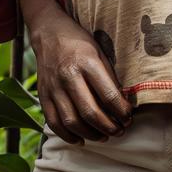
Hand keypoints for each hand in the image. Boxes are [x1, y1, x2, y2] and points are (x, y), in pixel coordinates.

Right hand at [30, 12, 131, 143]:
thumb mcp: (100, 52)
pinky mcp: (43, 95)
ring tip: (104, 136)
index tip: (129, 117)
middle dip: (109, 127)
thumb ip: (109, 78)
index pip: (109, 96)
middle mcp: (68, 76)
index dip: (122, 112)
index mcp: (87, 64)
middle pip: (90, 112)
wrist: (49, 32)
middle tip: (119, 131)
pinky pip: (54, 122)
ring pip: (72, 121)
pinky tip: (80, 139)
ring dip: (91, 134)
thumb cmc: (79, 42)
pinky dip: (67, 135)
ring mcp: (53, 88)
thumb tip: (122, 104)